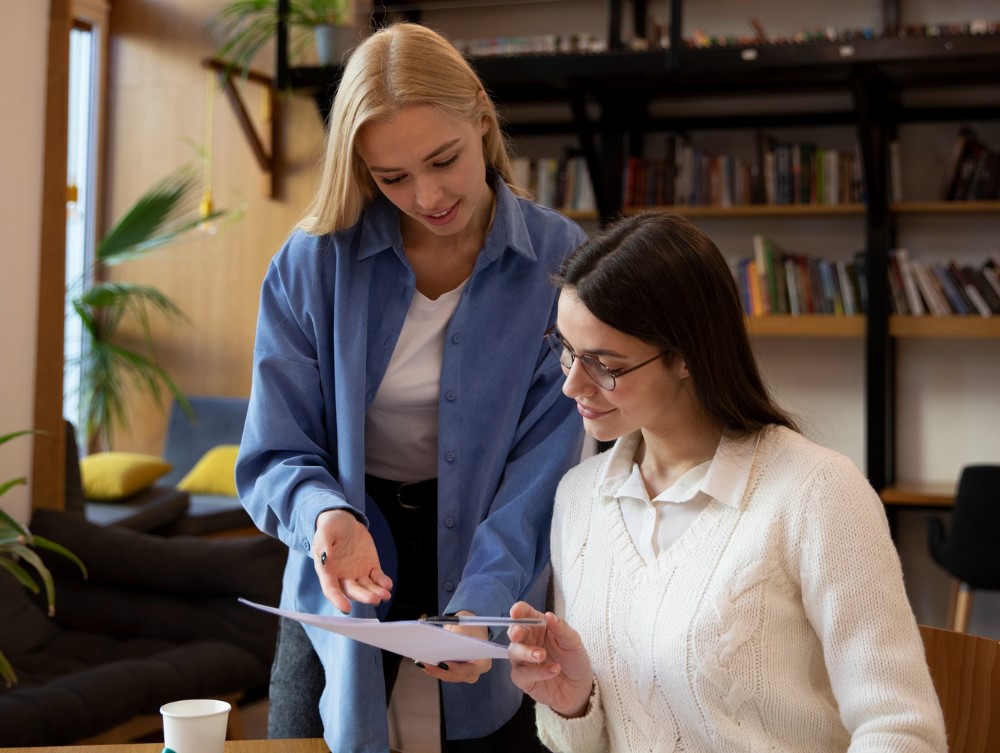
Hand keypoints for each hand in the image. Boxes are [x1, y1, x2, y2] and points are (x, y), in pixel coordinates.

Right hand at [313, 509, 392, 613]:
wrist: (344, 522)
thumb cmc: (330, 528)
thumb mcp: (325, 532)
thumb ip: (324, 544)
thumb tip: (325, 557)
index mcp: (327, 571)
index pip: (331, 589)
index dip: (337, 599)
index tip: (345, 608)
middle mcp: (342, 576)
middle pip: (352, 590)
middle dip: (363, 596)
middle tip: (374, 599)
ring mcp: (357, 573)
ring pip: (367, 587)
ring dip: (376, 593)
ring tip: (385, 595)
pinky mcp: (370, 567)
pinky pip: (377, 578)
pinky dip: (382, 582)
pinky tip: (388, 584)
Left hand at [418, 611, 492, 683]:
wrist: (471, 630)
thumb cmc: (471, 629)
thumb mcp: (467, 629)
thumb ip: (458, 636)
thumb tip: (442, 641)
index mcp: (483, 663)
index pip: (470, 669)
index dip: (456, 668)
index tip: (443, 663)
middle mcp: (474, 673)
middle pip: (455, 675)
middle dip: (439, 670)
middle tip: (426, 662)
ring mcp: (463, 675)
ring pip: (446, 676)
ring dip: (433, 670)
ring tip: (422, 661)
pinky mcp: (453, 674)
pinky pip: (442, 673)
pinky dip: (433, 668)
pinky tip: (423, 662)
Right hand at [507, 601, 593, 718]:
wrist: (579, 688)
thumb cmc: (574, 660)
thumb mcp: (573, 642)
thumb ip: (561, 628)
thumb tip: (548, 615)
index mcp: (538, 627)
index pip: (525, 614)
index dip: (519, 610)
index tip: (516, 612)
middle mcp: (528, 641)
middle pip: (514, 632)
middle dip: (515, 631)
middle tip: (519, 633)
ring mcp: (523, 660)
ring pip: (514, 652)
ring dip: (526, 652)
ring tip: (542, 655)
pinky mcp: (523, 679)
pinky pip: (523, 674)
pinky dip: (537, 672)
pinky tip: (553, 670)